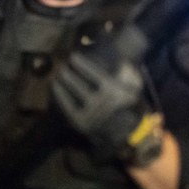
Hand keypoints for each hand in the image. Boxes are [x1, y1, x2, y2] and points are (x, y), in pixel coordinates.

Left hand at [51, 49, 163, 165]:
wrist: (123, 132)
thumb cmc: (126, 105)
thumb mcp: (133, 88)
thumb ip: (127, 73)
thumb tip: (119, 60)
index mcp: (114, 91)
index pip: (94, 73)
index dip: (81, 63)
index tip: (74, 56)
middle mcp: (100, 102)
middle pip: (79, 82)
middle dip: (69, 71)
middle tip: (63, 64)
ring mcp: (89, 113)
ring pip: (71, 92)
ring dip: (62, 80)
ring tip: (58, 72)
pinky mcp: (80, 122)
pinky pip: (65, 104)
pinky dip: (59, 93)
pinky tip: (55, 85)